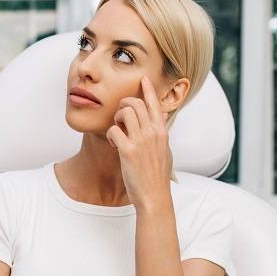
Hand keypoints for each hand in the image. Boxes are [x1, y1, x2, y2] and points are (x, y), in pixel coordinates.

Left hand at [106, 76, 172, 211]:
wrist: (154, 197)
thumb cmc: (158, 176)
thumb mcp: (166, 151)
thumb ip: (162, 132)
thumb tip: (163, 116)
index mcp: (162, 132)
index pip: (155, 103)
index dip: (148, 89)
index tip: (142, 78)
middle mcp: (153, 133)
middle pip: (136, 103)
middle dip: (124, 104)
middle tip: (120, 117)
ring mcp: (141, 141)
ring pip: (125, 111)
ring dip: (116, 118)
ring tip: (118, 131)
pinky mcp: (128, 151)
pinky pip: (113, 130)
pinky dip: (110, 134)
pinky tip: (114, 144)